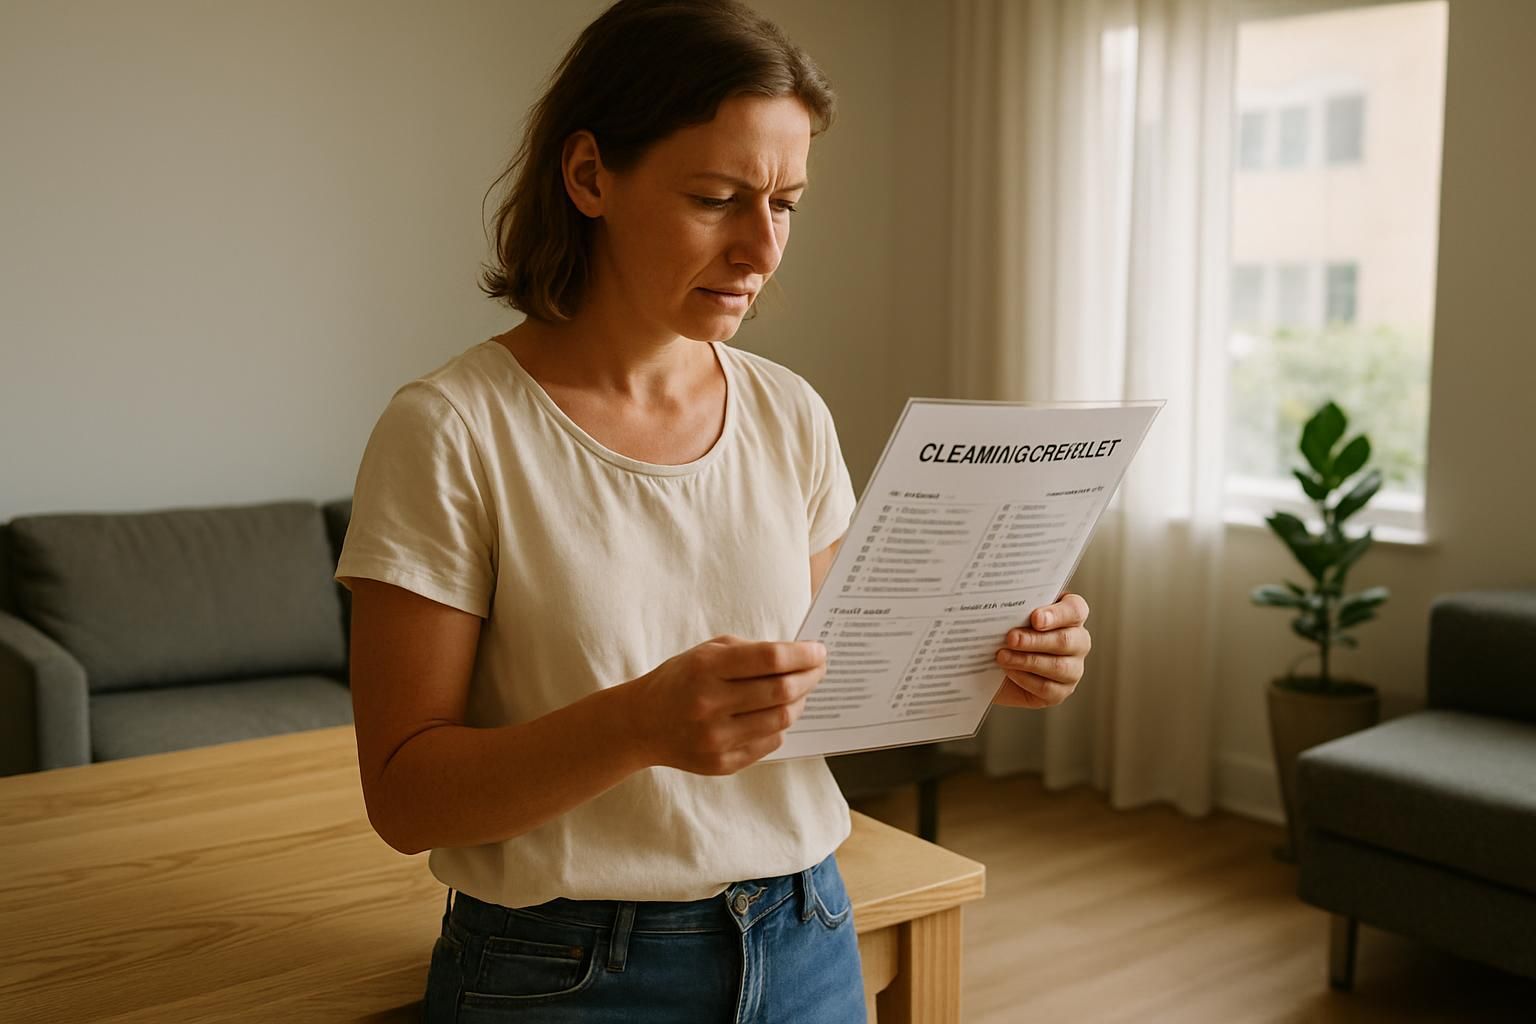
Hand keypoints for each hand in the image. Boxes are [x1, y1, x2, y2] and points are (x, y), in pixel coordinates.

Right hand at [628, 635, 826, 775]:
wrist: (641, 724)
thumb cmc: (681, 680)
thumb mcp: (707, 652)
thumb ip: (750, 653)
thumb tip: (799, 657)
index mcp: (706, 668)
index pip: (770, 659)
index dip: (803, 655)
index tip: (819, 651)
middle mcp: (710, 704)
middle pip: (782, 691)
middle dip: (810, 677)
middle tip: (818, 670)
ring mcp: (715, 738)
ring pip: (781, 720)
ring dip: (799, 702)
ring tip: (799, 691)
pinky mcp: (721, 764)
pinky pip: (770, 743)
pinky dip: (780, 726)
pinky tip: (775, 714)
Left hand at [992, 593, 1091, 708]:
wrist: (991, 664)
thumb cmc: (1005, 632)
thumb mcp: (1010, 615)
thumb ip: (1016, 607)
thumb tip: (1005, 603)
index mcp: (1070, 615)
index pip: (1075, 610)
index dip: (1057, 614)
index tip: (1035, 618)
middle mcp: (1078, 641)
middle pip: (1066, 640)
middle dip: (1035, 640)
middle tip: (1011, 638)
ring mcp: (1073, 668)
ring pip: (1058, 666)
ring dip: (1027, 661)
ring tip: (1002, 656)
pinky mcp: (1061, 691)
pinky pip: (1048, 687)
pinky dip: (1025, 679)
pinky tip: (1009, 671)